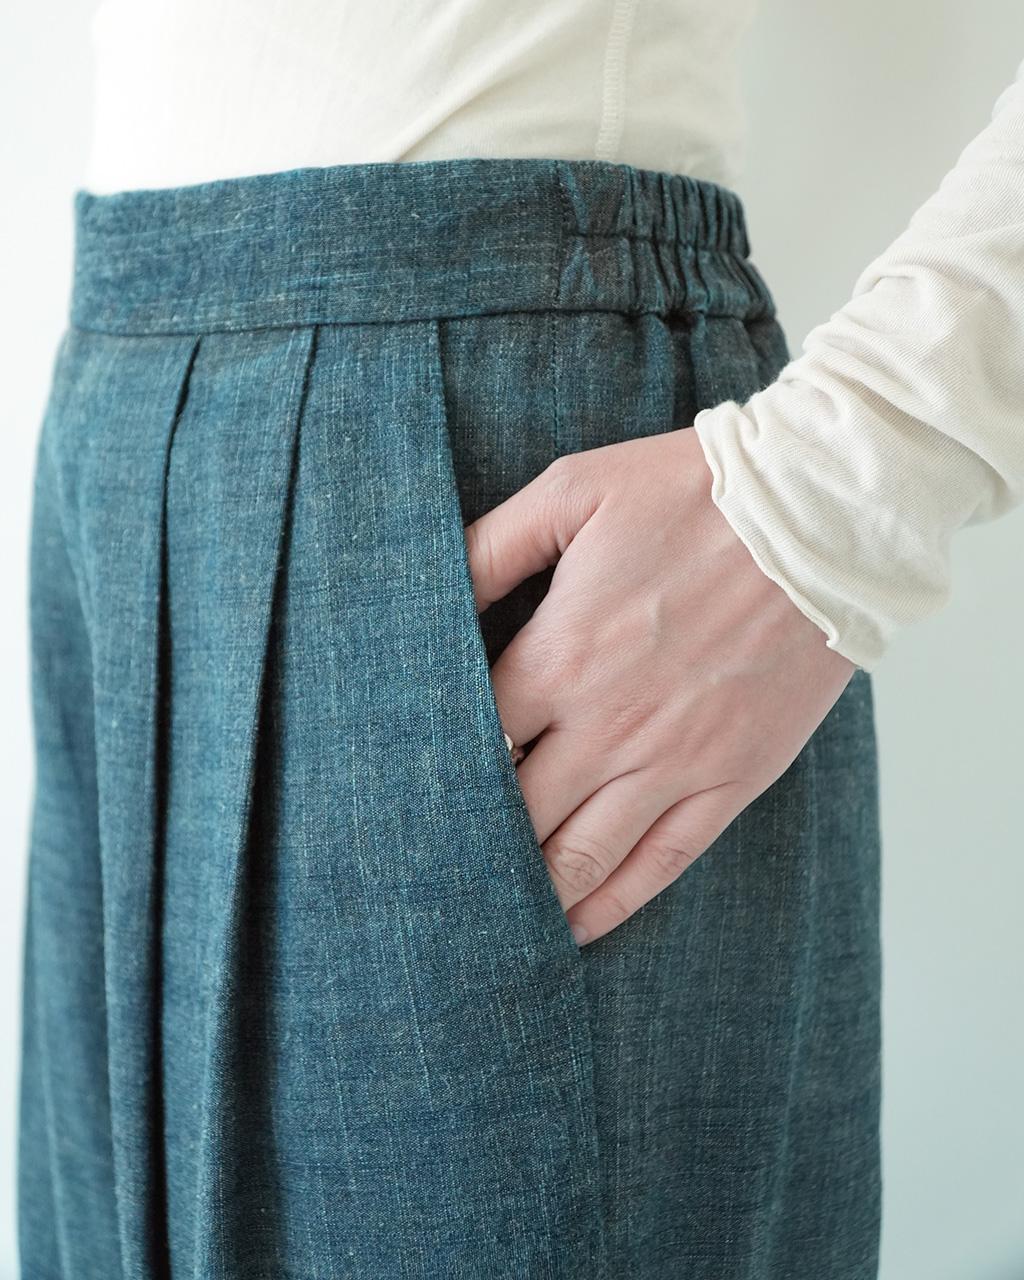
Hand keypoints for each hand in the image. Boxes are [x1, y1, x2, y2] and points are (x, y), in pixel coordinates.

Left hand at [463, 426, 855, 944]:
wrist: (822, 516)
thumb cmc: (694, 493)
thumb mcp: (575, 490)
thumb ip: (492, 546)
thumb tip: (429, 594)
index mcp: (561, 656)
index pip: (473, 739)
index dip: (436, 770)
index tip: (408, 796)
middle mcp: (608, 725)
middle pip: (516, 812)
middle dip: (470, 843)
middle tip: (431, 873)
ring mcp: (674, 761)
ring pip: (581, 854)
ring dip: (532, 891)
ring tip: (490, 920)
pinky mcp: (732, 778)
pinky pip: (661, 862)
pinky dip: (613, 902)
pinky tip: (577, 925)